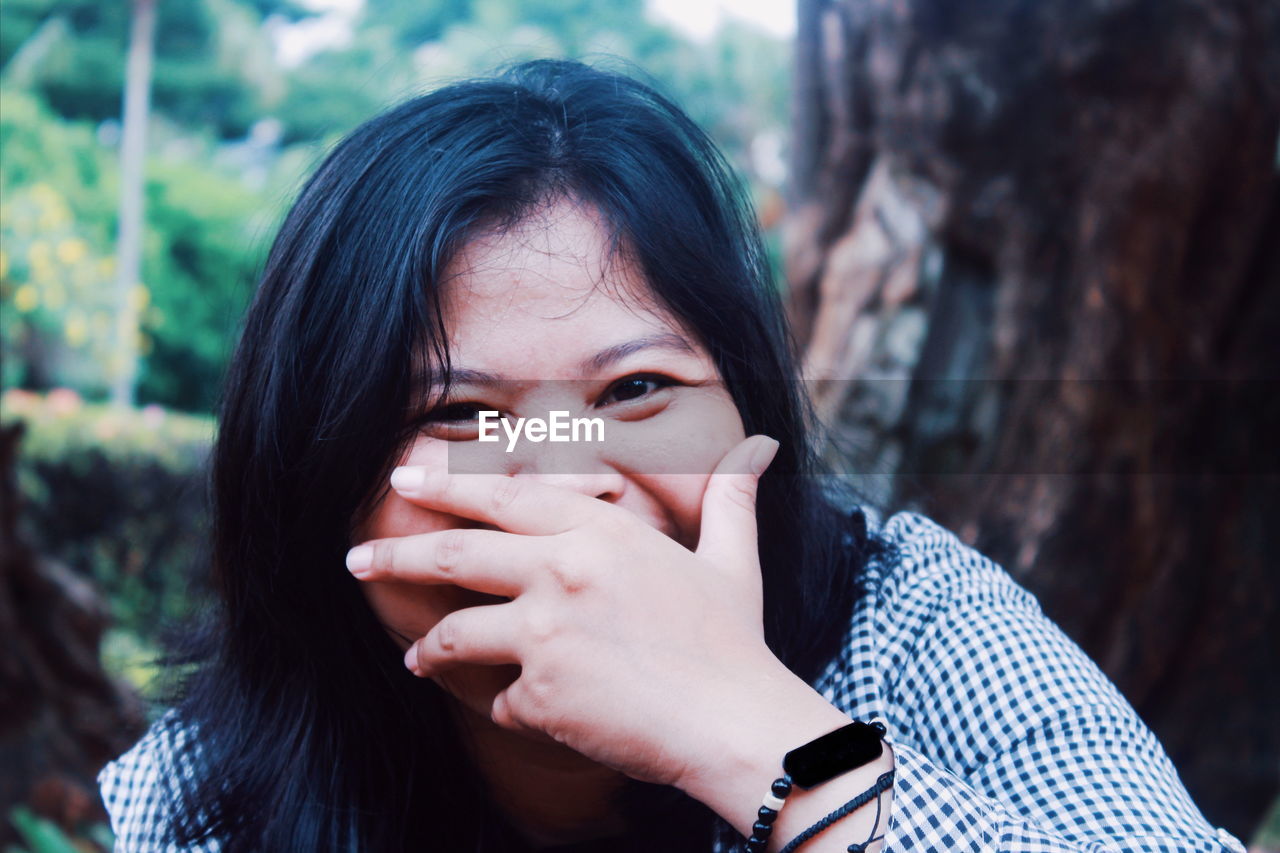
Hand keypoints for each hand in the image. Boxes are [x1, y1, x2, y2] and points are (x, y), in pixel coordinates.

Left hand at [346, 434, 784, 788]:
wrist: (733, 723)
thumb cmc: (735, 642)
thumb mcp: (733, 561)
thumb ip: (729, 502)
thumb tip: (757, 454)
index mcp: (601, 532)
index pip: (505, 496)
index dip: (447, 485)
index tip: (404, 478)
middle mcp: (561, 572)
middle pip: (454, 555)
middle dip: (394, 555)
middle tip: (355, 558)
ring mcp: (544, 634)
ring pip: (457, 635)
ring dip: (430, 648)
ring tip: (416, 657)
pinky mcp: (538, 694)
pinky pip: (500, 702)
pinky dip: (508, 708)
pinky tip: (522, 713)